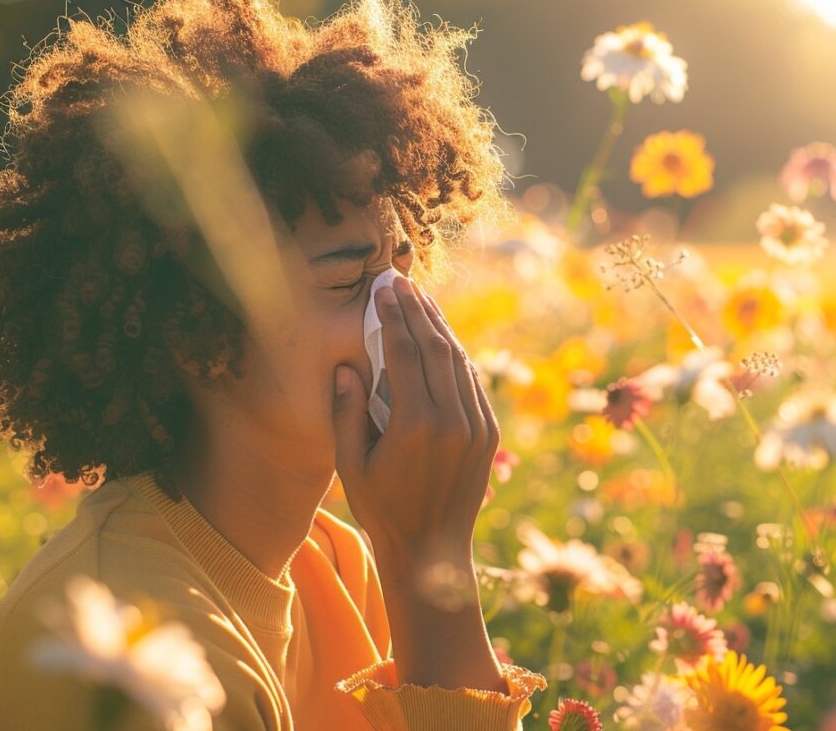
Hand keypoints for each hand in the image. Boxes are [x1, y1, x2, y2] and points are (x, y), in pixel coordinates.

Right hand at [331, 272, 498, 564]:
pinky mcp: (489, 433)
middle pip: (435, 347)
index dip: (393, 316)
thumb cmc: (382, 510)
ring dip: (440, 327)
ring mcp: (477, 425)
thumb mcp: (351, 466)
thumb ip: (347, 413)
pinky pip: (473, 383)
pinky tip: (443, 339)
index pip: (404, 352)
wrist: (433, 553)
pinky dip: (457, 356)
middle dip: (417, 310)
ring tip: (422, 301)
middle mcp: (453, 419)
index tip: (384, 289)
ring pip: (459, 361)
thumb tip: (346, 366)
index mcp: (416, 424)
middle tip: (401, 282)